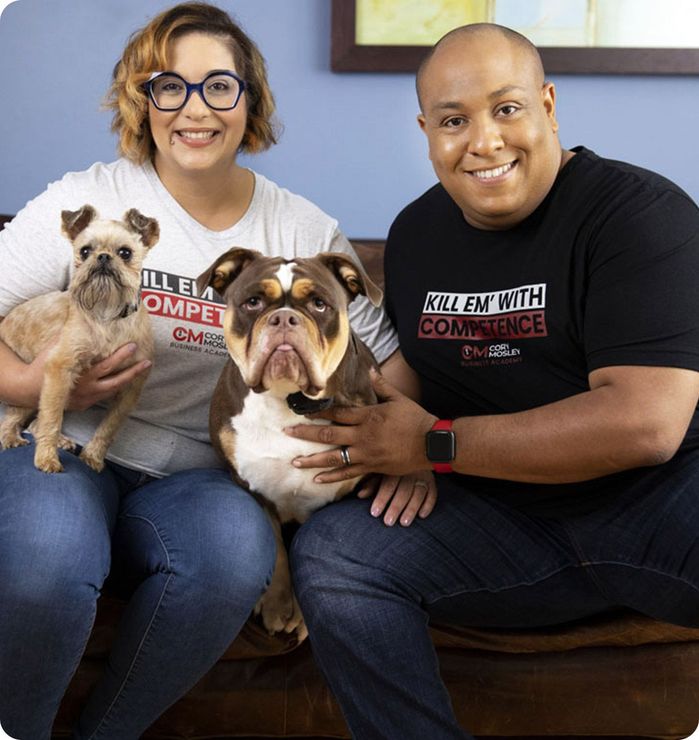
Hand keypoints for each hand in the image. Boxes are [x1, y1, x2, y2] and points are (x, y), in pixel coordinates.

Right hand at [30, 342, 151, 410]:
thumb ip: (70, 336)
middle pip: (116, 381)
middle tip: (147, 362)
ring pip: (112, 391)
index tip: (133, 346)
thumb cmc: (43, 365)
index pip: (107, 365)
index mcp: (81, 375)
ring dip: (128, 381)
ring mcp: (86, 400)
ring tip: (141, 370)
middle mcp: (86, 389)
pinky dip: (115, 389)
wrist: (27, 390)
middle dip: (133, 372)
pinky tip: (126, 380)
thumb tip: (82, 315)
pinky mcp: (85, 406)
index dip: (121, 356)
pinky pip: (103, 397)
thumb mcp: (55, 348)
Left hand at [285, 369, 436, 483]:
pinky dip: (331, 477)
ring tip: (295, 461)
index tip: (302, 412)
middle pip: (328, 434)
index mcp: (368, 416)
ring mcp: (366, 453)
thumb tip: (369, 370)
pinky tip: (317, 479)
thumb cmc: (416, 419)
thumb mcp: (399, 399)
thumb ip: (381, 386)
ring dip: (312, 459)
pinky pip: (347, 473)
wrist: (431, 443)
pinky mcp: (372, 467)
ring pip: (333, 457)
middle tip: (287, 432)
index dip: (318, 412)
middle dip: (305, 433)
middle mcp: (363, 435)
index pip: (337, 413)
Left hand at [357, 472, 436, 526]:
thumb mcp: (379, 472)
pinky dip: (428, 504)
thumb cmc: (390, 466)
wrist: (411, 451)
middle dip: (396, 507)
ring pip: (419, 492)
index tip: (374, 513)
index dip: (381, 499)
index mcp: (394, 467)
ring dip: (412, 508)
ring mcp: (422, 475)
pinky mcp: (431, 480)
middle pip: (404, 490)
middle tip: (388, 522)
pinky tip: (422, 516)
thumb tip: (360, 494)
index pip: (388, 484)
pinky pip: (432, 493)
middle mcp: (409, 470)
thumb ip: (371, 483)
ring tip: (404, 523)